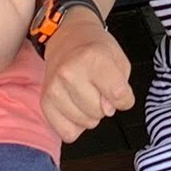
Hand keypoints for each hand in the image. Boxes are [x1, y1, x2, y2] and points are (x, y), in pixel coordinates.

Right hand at [41, 14, 135, 141]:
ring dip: (90, 115)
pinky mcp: (45, 101)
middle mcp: (70, 73)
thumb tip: (107, 109)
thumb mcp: (120, 60)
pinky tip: (76, 107)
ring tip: (86, 95)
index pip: (118, 95)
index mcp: (93, 58)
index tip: (121, 94)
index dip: (125, 100)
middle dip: (106, 106)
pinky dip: (75, 125)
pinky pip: (67, 132)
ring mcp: (54, 88)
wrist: (67, 38)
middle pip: (100, 112)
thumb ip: (121, 87)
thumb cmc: (95, 49)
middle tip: (99, 89)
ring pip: (85, 123)